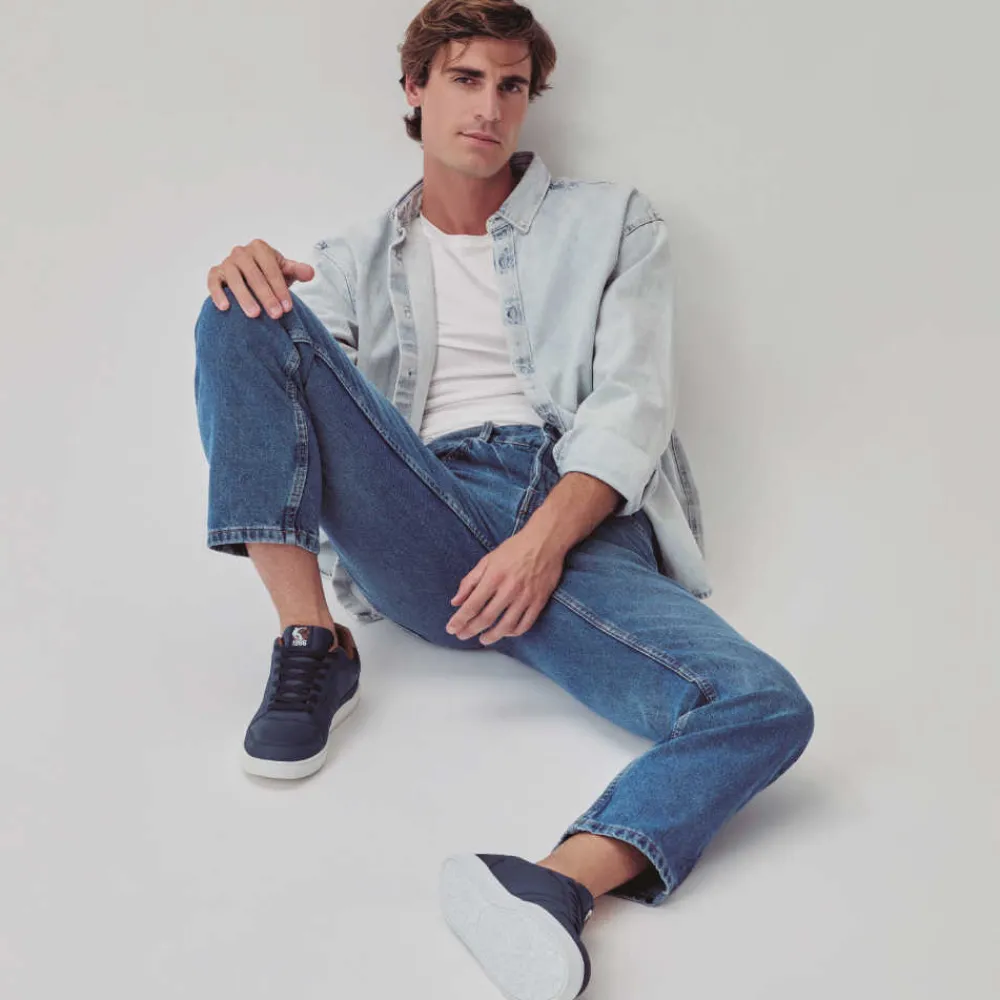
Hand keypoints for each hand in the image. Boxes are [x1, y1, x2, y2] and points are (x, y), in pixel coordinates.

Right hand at [207, 238, 314, 317]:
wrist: (253, 278)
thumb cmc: (271, 275)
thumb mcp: (286, 272)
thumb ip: (297, 271)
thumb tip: (310, 272)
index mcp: (260, 248)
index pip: (271, 269)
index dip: (280, 289)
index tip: (287, 308)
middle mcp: (241, 252)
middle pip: (254, 275)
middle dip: (266, 296)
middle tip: (276, 315)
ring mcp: (227, 262)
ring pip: (234, 279)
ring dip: (244, 297)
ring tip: (254, 315)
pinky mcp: (215, 273)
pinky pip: (213, 282)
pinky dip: (217, 293)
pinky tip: (225, 307)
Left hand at [445, 527, 564, 644]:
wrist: (545, 541)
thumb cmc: (515, 549)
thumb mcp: (487, 560)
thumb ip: (470, 581)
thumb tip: (455, 601)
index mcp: (494, 576)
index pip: (472, 605)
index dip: (460, 619)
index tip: (451, 628)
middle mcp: (509, 589)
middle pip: (486, 618)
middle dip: (471, 630)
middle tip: (462, 635)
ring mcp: (526, 597)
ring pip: (506, 626)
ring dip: (492, 636)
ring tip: (483, 640)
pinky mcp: (539, 601)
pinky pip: (525, 624)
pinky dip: (514, 632)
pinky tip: (506, 632)